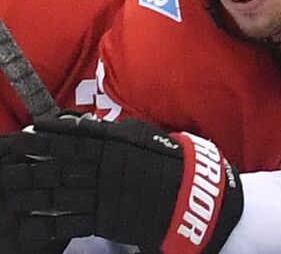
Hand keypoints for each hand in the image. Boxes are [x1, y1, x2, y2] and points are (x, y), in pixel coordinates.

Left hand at [0, 115, 241, 252]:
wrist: (191, 195)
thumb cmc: (168, 162)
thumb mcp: (143, 137)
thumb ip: (112, 132)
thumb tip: (81, 124)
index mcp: (116, 144)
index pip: (75, 136)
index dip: (49, 134)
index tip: (29, 131)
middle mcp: (104, 167)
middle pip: (59, 164)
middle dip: (30, 162)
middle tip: (7, 158)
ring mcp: (103, 194)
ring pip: (57, 193)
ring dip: (30, 194)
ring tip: (10, 193)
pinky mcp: (105, 220)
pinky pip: (70, 223)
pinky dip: (48, 227)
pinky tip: (29, 227)